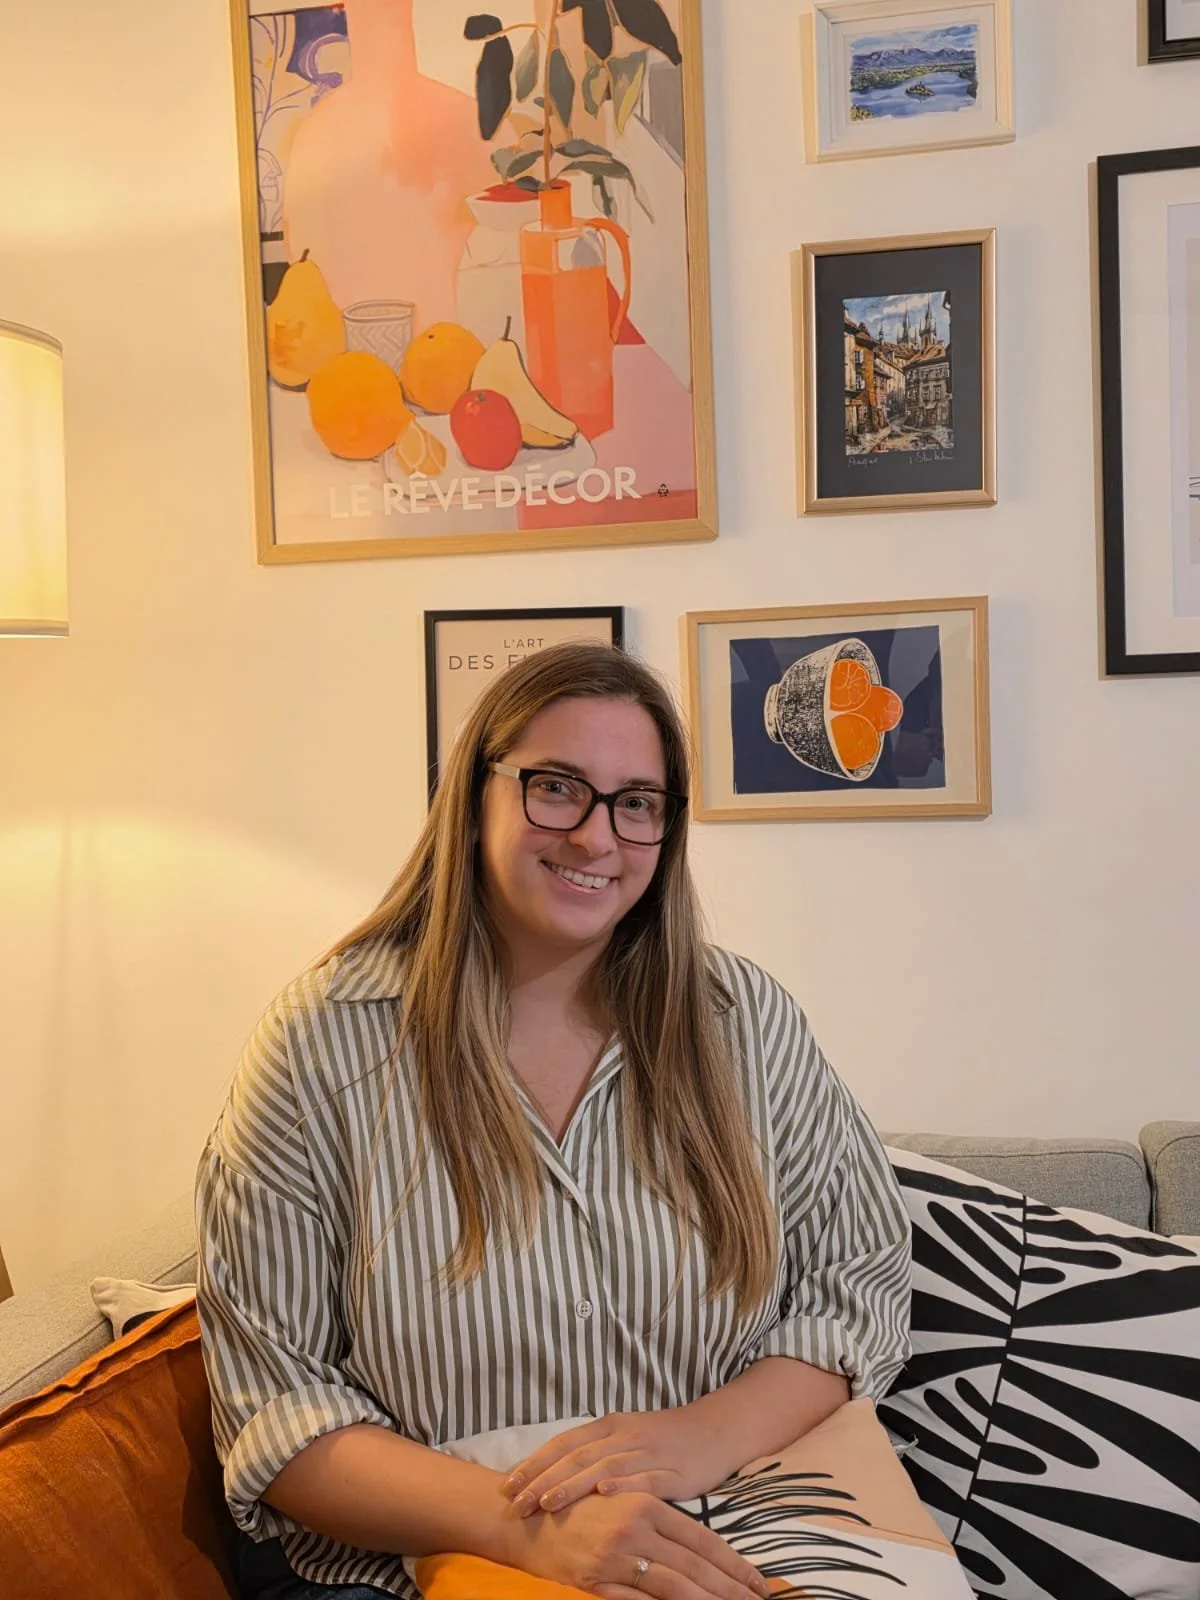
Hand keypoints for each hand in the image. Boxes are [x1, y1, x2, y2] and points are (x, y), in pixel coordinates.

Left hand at [502, 1410, 732, 1515]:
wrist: (712, 1432)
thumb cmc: (661, 1440)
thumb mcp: (623, 1439)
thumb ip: (592, 1453)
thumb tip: (549, 1474)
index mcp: (609, 1426)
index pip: (563, 1443)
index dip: (534, 1463)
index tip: (507, 1484)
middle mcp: (623, 1435)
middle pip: (576, 1456)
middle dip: (543, 1480)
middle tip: (517, 1503)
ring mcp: (647, 1452)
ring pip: (603, 1467)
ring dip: (573, 1485)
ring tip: (547, 1503)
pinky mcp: (672, 1472)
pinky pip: (644, 1478)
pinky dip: (623, 1485)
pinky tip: (603, 1496)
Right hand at [503, 1486, 767, 1599]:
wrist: (526, 1516)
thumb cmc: (580, 1508)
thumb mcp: (625, 1504)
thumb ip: (662, 1527)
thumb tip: (702, 1558)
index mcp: (647, 1504)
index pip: (703, 1540)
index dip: (734, 1565)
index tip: (759, 1584)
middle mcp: (636, 1528)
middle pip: (695, 1566)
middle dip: (730, 1590)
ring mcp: (616, 1557)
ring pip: (674, 1587)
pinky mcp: (596, 1581)